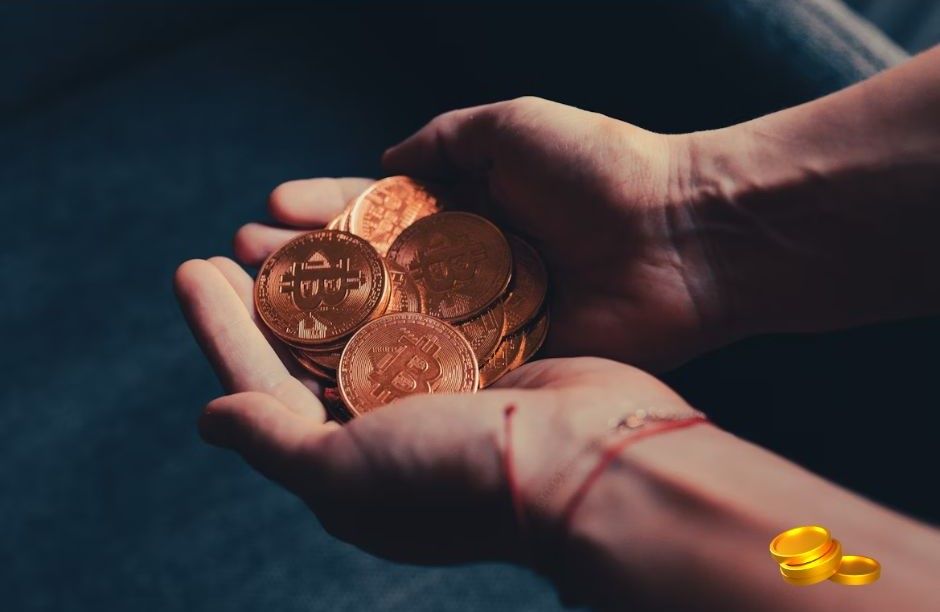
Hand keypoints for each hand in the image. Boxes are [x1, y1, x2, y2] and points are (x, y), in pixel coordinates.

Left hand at [174, 256, 698, 563]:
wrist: (590, 457)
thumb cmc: (459, 473)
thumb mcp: (346, 474)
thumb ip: (272, 442)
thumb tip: (208, 419)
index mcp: (350, 464)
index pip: (263, 386)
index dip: (221, 328)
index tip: (192, 267)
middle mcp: (389, 427)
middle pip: (308, 350)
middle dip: (264, 296)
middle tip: (231, 241)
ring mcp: (439, 389)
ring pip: (361, 320)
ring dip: (321, 277)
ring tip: (286, 227)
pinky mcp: (484, 354)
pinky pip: (417, 305)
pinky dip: (385, 272)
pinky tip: (365, 239)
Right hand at [233, 97, 726, 369]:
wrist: (684, 237)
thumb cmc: (603, 168)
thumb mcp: (511, 125)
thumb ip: (444, 141)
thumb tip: (384, 159)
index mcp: (466, 209)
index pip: (376, 211)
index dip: (323, 208)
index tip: (268, 205)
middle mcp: (463, 268)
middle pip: (368, 269)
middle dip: (304, 262)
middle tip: (240, 256)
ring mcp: (478, 321)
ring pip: (386, 322)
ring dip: (322, 317)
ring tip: (256, 305)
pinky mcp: (501, 365)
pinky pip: (428, 369)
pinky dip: (375, 371)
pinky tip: (316, 371)